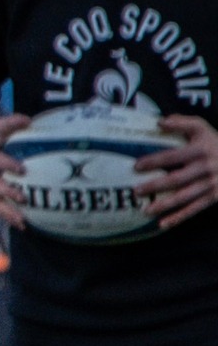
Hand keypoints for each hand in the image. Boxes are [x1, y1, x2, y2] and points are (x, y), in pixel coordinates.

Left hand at [135, 114, 217, 229]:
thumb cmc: (214, 143)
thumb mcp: (202, 128)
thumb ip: (182, 123)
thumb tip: (160, 122)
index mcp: (200, 150)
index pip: (173, 156)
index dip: (154, 161)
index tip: (136, 166)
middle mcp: (206, 167)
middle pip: (176, 179)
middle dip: (156, 186)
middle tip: (136, 190)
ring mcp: (210, 184)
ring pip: (184, 197)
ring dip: (165, 205)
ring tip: (145, 210)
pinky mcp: (214, 197)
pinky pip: (194, 209)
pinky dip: (178, 218)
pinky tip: (162, 224)